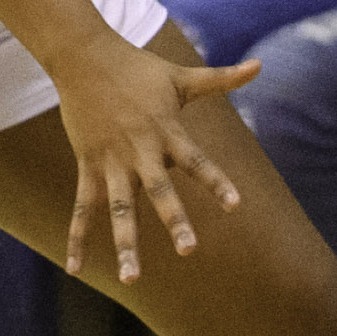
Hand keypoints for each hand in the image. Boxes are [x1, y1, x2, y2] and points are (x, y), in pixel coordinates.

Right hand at [48, 34, 254, 283]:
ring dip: (125, 244)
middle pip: (159, 192)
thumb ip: (222, 79)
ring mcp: (111, 163)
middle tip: (189, 251)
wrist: (82, 56)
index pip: (197, 161)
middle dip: (174, 221)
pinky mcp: (88, 167)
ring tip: (131, 278)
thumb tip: (260, 64)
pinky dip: (78, 239)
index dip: (216, 182)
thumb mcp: (181, 76)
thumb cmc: (138, 68)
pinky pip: (82, 209)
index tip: (236, 205)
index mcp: (166, 132)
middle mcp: (139, 152)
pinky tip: (76, 271)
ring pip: (119, 210)